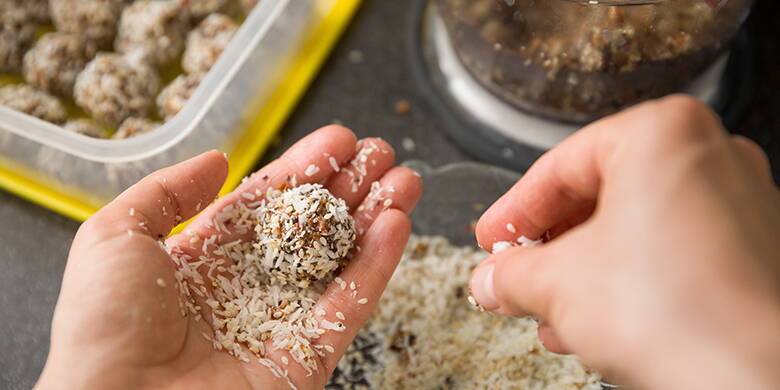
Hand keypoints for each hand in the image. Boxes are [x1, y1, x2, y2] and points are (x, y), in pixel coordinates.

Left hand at [35, 126, 422, 389]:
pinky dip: (378, 264)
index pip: (270, 202)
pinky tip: (398, 223)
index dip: (307, 168)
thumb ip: (166, 192)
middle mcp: (251, 285)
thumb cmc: (103, 325)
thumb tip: (217, 160)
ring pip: (342, 259)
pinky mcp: (309, 354)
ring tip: (405, 177)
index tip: (339, 140)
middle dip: (350, 186)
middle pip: (314, 226)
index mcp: (207, 256)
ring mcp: (283, 320)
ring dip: (377, 217)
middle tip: (381, 152)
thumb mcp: (113, 236)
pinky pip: (351, 303)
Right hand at [469, 96, 779, 389]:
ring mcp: (738, 202)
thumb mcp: (558, 284)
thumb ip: (513, 274)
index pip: (558, 167)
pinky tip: (593, 322)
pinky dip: (625, 282)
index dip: (512, 212)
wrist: (760, 381)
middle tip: (515, 277)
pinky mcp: (751, 250)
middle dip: (549, 249)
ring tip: (548, 312)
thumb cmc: (678, 314)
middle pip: (598, 197)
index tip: (491, 239)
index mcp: (660, 134)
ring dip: (582, 273)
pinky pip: (670, 254)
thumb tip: (494, 279)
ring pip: (633, 229)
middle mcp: (708, 155)